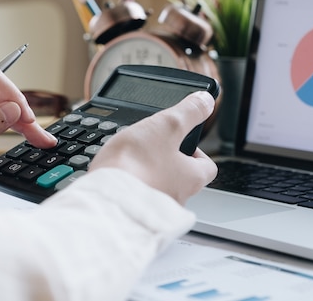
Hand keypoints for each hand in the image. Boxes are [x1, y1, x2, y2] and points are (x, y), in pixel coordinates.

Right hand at [88, 91, 217, 204]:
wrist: (104, 197)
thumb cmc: (136, 165)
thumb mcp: (166, 126)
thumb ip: (188, 112)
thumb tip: (206, 100)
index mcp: (192, 178)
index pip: (207, 166)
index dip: (196, 149)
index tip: (181, 139)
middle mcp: (178, 198)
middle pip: (181, 177)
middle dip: (167, 162)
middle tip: (150, 148)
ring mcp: (155, 208)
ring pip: (158, 187)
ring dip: (147, 175)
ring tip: (130, 161)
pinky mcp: (133, 212)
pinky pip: (137, 197)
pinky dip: (131, 186)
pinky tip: (118, 176)